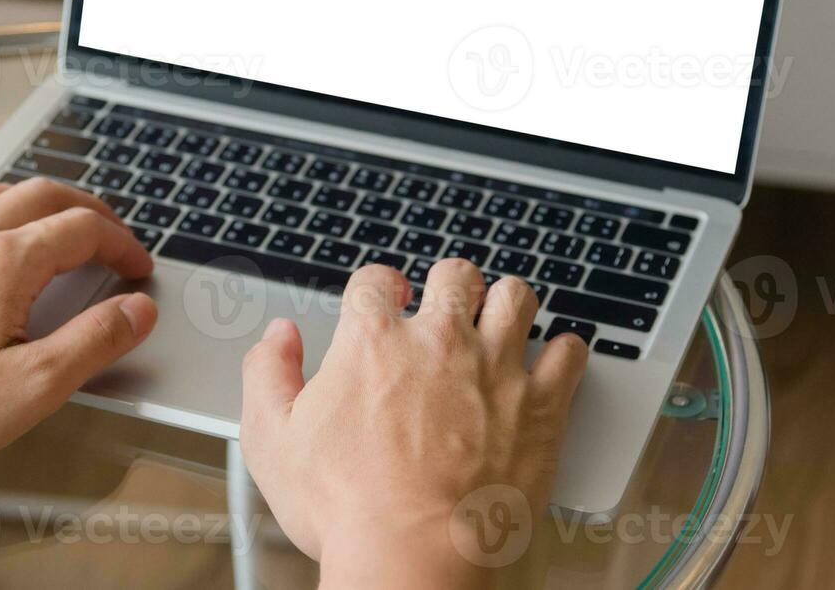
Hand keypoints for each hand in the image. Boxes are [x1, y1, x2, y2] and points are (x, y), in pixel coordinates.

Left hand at [0, 178, 156, 480]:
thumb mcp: (29, 388)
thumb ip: (92, 343)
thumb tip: (137, 310)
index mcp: (5, 262)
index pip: (83, 230)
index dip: (121, 245)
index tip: (137, 268)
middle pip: (45, 194)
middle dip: (90, 210)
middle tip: (113, 235)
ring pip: (0, 191)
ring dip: (43, 200)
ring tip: (63, 222)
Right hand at [240, 258, 587, 588]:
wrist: (413, 559)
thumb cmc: (346, 509)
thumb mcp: (272, 440)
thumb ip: (266, 373)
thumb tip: (277, 336)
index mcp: (373, 341)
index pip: (376, 280)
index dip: (377, 288)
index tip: (383, 302)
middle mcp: (438, 341)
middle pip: (454, 274)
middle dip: (448, 284)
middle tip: (446, 306)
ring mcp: (496, 368)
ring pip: (516, 297)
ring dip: (506, 303)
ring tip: (500, 319)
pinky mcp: (542, 405)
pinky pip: (568, 352)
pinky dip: (563, 351)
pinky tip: (552, 360)